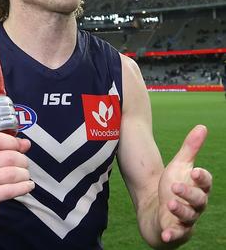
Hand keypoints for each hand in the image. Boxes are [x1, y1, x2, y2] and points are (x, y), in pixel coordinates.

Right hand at [0, 132, 33, 219]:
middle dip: (23, 161)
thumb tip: (25, 143)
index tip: (20, 147)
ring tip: (24, 176)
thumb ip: (8, 147)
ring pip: (12, 174)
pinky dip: (24, 187)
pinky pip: (10, 190)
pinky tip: (27, 186)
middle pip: (9, 158)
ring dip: (24, 175)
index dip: (13, 142)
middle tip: (24, 165)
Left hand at [158, 125, 211, 244]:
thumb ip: (190, 148)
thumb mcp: (179, 166)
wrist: (156, 209)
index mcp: (198, 187)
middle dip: (188, 194)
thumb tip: (202, 126)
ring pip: (189, 217)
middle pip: (199, 200)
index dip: (202, 177)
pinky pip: (177, 235)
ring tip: (168, 203)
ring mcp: (186, 219)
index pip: (205, 182)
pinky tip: (165, 234)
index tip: (194, 171)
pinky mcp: (175, 231)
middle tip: (174, 187)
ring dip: (180, 211)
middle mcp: (195, 204)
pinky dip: (172, 235)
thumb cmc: (171, 185)